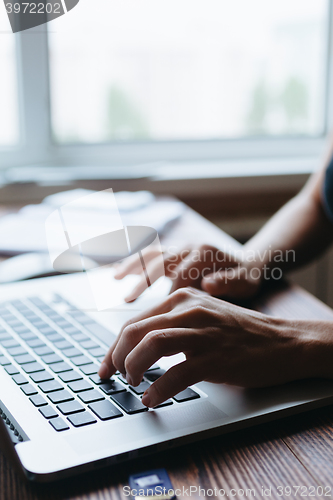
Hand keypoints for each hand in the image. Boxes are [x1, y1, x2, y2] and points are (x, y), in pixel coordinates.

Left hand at [99, 287, 310, 406]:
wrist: (282, 341)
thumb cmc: (239, 332)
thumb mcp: (202, 316)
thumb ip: (172, 324)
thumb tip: (135, 348)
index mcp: (182, 298)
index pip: (134, 321)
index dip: (113, 347)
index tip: (105, 366)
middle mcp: (189, 310)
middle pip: (135, 331)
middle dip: (116, 357)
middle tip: (115, 376)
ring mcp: (203, 332)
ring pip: (151, 345)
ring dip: (132, 367)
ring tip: (132, 383)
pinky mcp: (216, 357)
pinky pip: (177, 374)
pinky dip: (158, 390)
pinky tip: (152, 399)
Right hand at [114, 243, 260, 301]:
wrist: (247, 263)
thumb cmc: (245, 277)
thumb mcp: (245, 282)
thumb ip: (228, 282)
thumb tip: (208, 284)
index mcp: (205, 253)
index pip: (183, 274)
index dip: (172, 295)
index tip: (163, 316)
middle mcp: (189, 247)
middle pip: (162, 261)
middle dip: (144, 280)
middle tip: (128, 300)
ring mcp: (180, 248)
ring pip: (151, 254)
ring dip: (133, 266)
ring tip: (115, 279)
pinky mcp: (174, 253)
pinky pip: (150, 254)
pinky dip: (134, 262)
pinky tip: (117, 274)